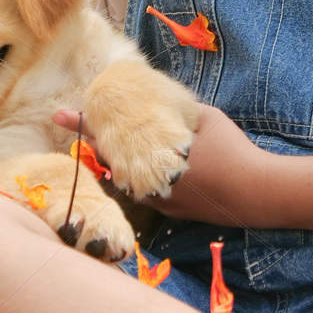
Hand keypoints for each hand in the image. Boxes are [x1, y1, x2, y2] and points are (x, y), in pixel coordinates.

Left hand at [51, 103, 272, 224]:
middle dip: (92, 138)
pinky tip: (148, 160)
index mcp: (152, 157)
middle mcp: (147, 183)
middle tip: (67, 118)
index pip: (107, 138)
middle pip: (110, 159)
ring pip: (126, 176)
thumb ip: (176, 112)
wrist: (254, 193)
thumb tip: (157, 101)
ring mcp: (155, 201)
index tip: (59, 113)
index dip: (82, 123)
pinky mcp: (167, 211)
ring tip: (109, 138)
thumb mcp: (204, 119)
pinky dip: (140, 172)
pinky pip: (144, 188)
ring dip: (118, 158)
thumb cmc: (230, 150)